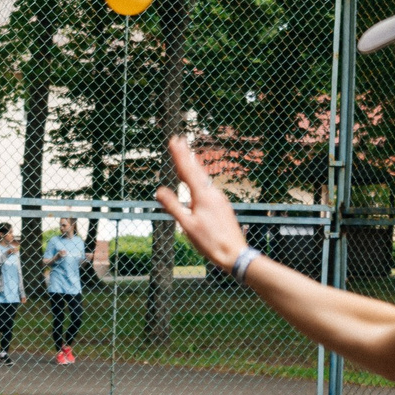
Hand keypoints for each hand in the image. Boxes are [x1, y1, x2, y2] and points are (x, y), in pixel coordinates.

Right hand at [152, 136, 250, 269]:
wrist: (235, 254)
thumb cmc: (210, 242)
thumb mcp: (187, 226)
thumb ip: (173, 207)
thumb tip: (159, 191)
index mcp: (202, 196)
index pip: (187, 171)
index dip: (179, 155)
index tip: (174, 140)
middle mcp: (212, 193)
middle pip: (196, 170)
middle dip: (186, 155)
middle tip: (179, 140)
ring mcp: (219, 198)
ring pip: (203, 178)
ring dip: (193, 165)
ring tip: (187, 155)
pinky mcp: (222, 205)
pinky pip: (208, 186)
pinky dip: (200, 178)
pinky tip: (199, 181)